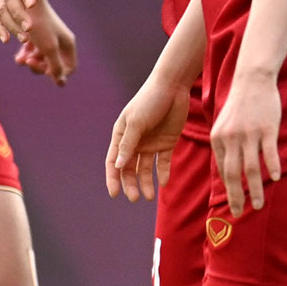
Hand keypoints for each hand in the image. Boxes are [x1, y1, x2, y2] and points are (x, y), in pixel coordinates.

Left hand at [13, 0, 77, 84]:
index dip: (57, 74)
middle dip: (40, 67)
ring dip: (31, 62)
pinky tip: (18, 55)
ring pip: (42, 59)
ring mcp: (48, 38)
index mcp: (67, 44)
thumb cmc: (38, 23)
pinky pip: (33, 50)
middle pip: (54, 65)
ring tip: (21, 59)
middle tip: (29, 61)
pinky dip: (26, 54)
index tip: (44, 69)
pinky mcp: (37, 34)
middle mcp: (60, 42)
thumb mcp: (48, 47)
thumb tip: (60, 82)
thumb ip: (55, 66)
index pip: (68, 69)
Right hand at [105, 76, 189, 201]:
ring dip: (146, 182)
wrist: (173, 86)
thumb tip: (118, 166)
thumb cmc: (150, 100)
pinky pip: (163, 162)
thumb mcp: (136, 122)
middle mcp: (135, 141)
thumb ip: (128, 144)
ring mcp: (151, 143)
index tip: (115, 194)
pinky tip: (163, 183)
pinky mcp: (167, 142)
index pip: (114, 161)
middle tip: (135, 198)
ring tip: (148, 197)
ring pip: (145, 168)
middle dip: (131, 184)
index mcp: (121, 135)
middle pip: (130, 168)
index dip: (113, 178)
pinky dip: (163, 173)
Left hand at [210, 72, 282, 216]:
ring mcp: (250, 134)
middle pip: (233, 174)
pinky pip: (269, 153)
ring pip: (252, 168)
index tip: (233, 204)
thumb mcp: (223, 124)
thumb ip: (224, 146)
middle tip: (241, 213)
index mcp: (218, 139)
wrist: (252, 80)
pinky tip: (276, 179)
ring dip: (255, 189)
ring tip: (258, 205)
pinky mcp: (267, 129)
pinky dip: (273, 167)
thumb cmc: (239, 104)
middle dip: (236, 196)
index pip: (222, 170)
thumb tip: (227, 172)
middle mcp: (231, 138)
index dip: (228, 190)